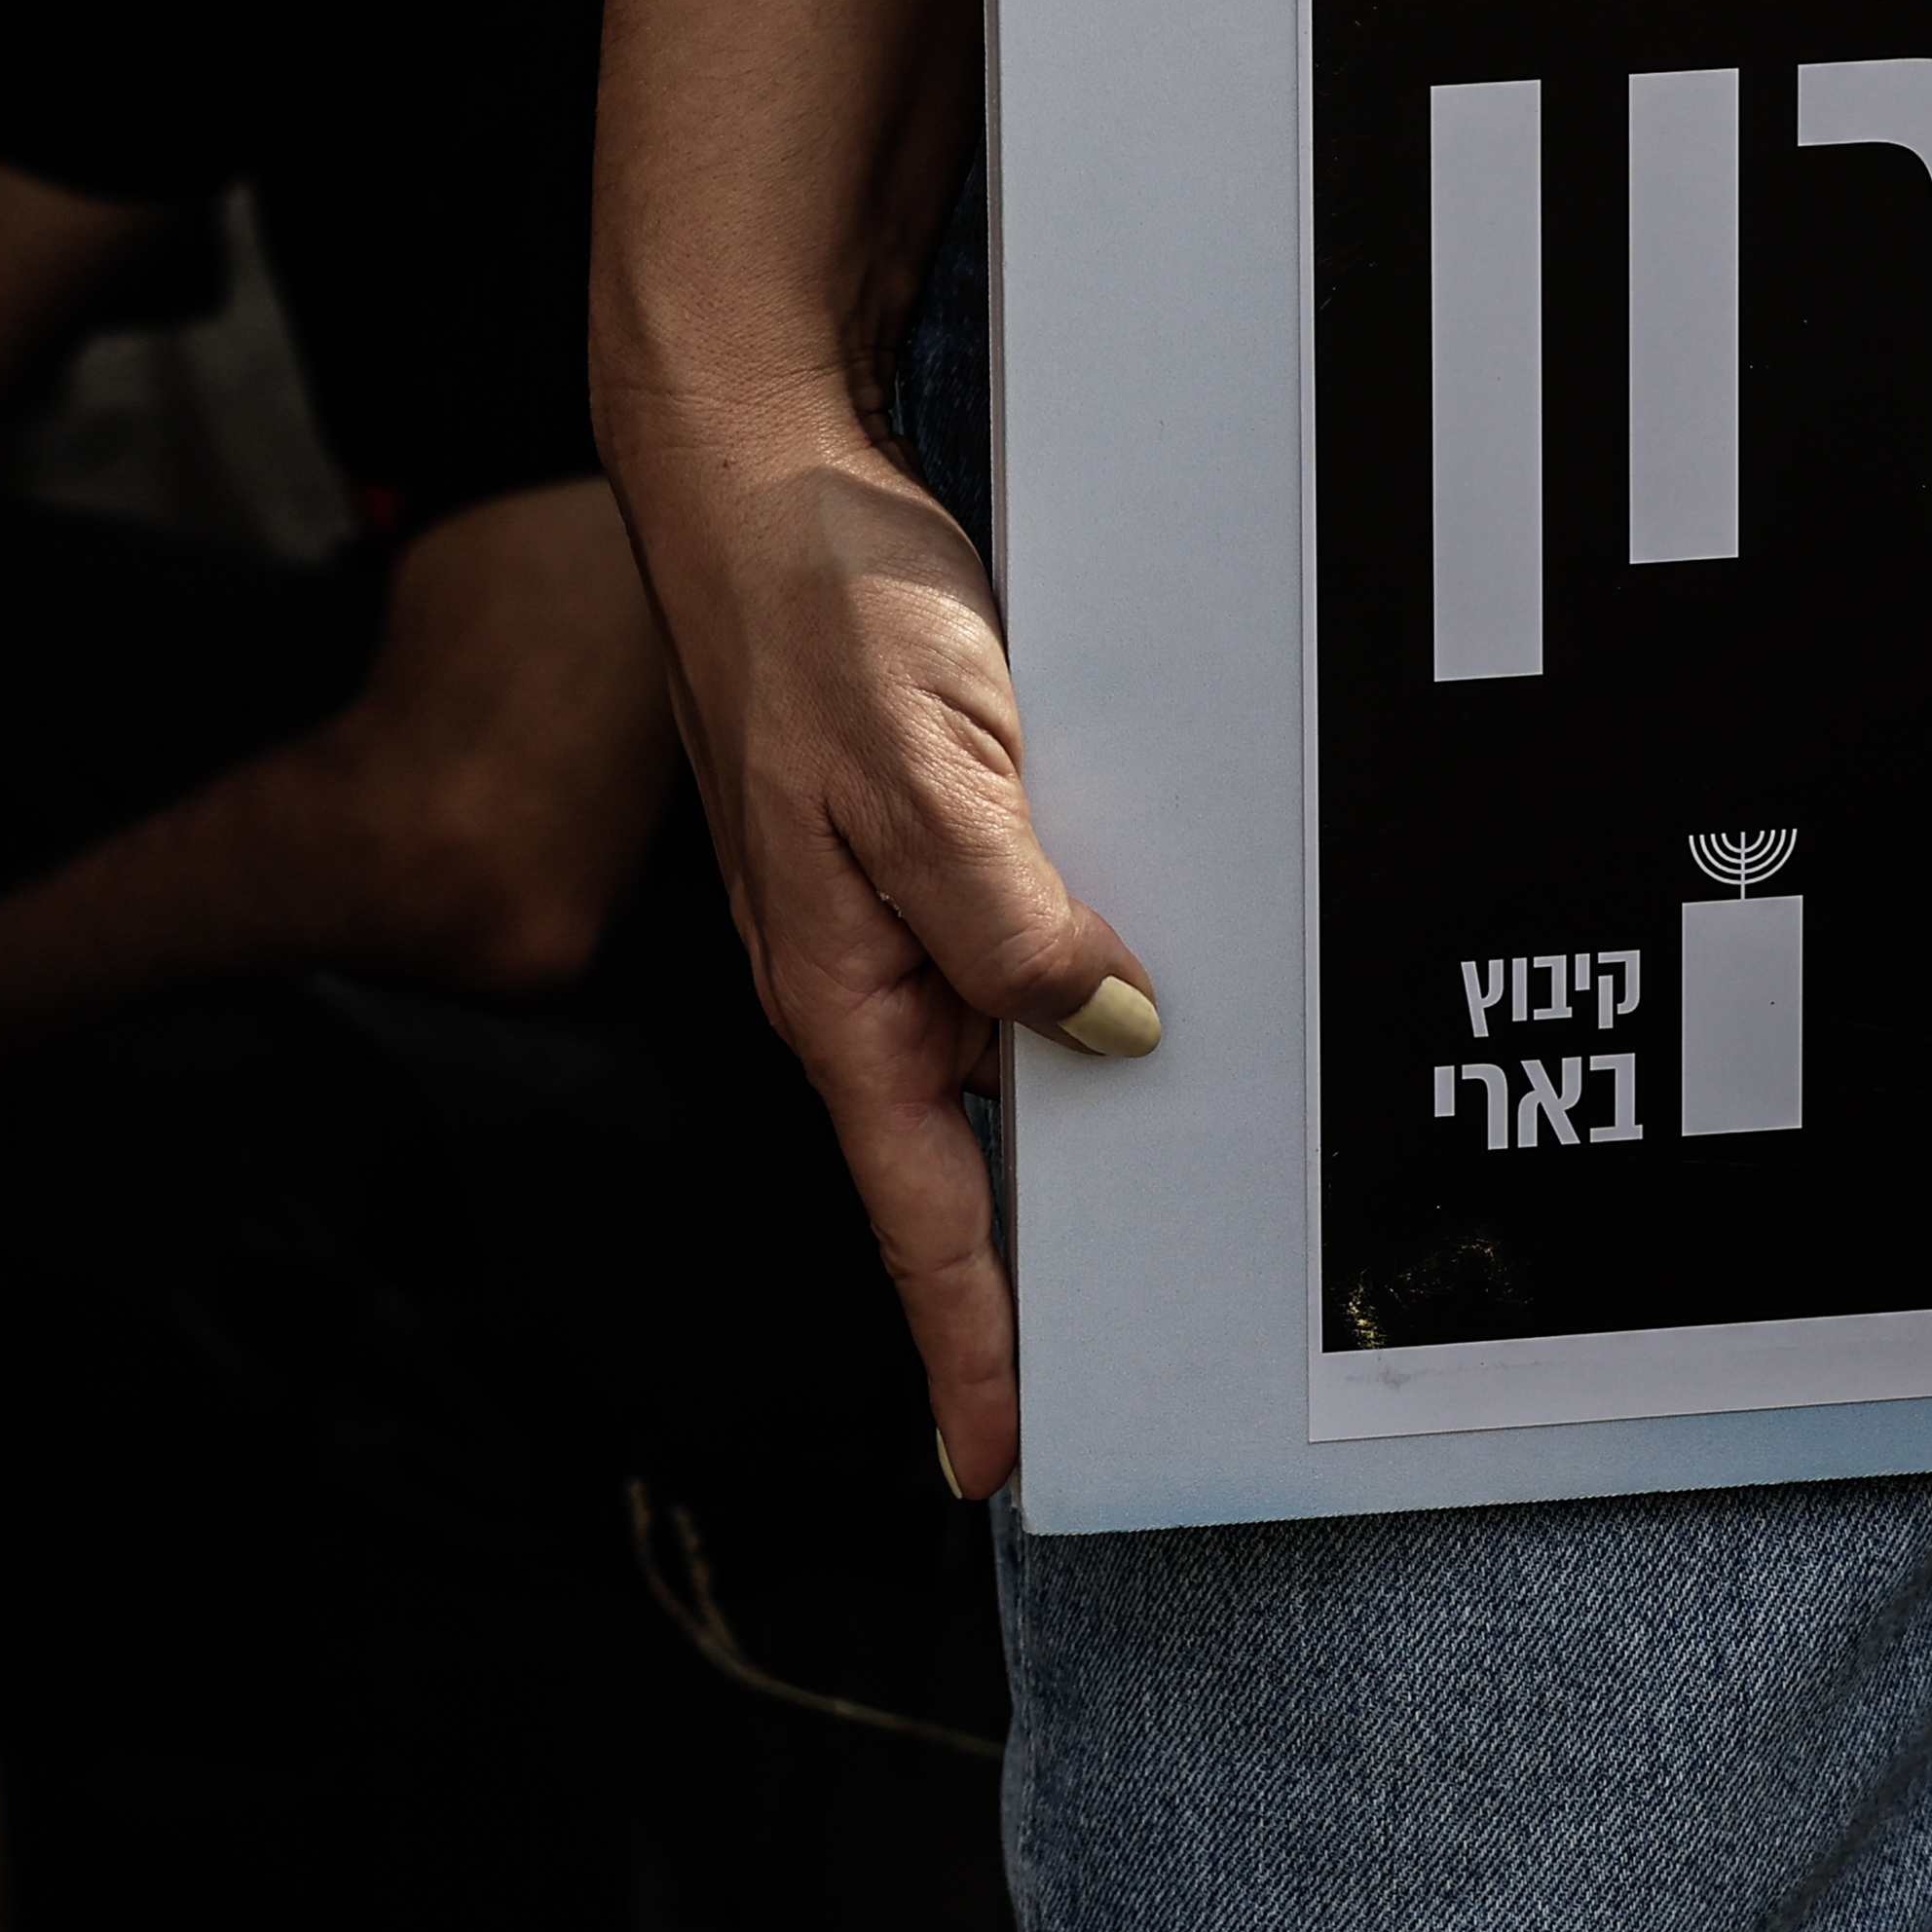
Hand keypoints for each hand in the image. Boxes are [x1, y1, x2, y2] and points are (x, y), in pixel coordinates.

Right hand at [612, 407, 1157, 1499]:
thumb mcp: (924, 769)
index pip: (918, 1214)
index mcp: (843, 990)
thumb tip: (1116, 1033)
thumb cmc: (813, 606)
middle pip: (964, 1163)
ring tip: (1178, 1213)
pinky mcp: (932, 837)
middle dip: (1037, 1271)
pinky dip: (1079, 991)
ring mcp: (893, 909)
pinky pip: (1016, 952)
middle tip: (1140, 1363)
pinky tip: (1156, 995)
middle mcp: (865, 973)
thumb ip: (1011, 918)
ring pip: (1001, 1056)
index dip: (967, 1345)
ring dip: (1076, 1123)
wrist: (753, 465)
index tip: (1001, 1466)